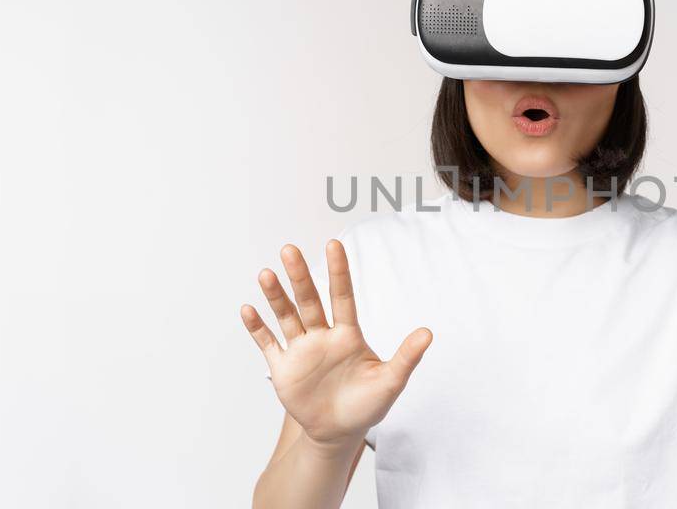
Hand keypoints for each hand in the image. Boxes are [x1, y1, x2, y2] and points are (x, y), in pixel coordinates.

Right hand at [240, 240, 432, 449]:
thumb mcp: (390, 382)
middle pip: (309, 300)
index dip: (338, 271)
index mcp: (348, 335)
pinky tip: (248, 310)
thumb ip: (407, 357)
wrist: (340, 432)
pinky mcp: (283, 369)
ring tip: (266, 275)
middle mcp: (322, 336)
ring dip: (275, 297)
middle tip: (289, 250)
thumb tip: (428, 333)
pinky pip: (268, 344)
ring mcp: (301, 350)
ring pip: (286, 316)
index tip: (333, 244)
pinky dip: (257, 328)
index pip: (342, 296)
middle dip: (299, 276)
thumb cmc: (367, 405)